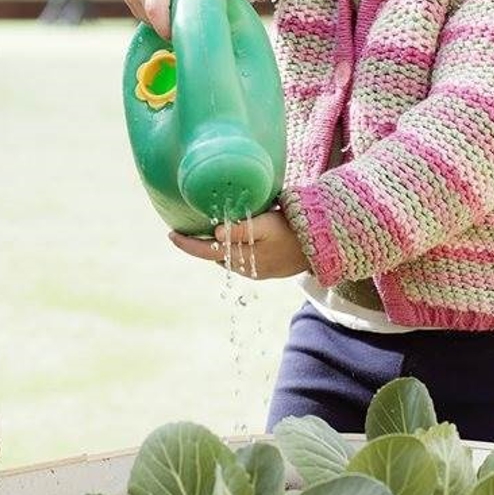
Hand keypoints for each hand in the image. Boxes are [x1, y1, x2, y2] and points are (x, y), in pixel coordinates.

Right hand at [118, 0, 223, 39]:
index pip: (156, 10)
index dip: (166, 28)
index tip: (182, 35)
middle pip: (151, 18)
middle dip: (168, 27)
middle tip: (186, 28)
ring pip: (145, 18)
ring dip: (160, 21)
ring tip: (176, 13)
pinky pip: (139, 13)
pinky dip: (152, 15)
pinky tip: (165, 7)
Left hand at [170, 210, 309, 278]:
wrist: (322, 248)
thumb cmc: (293, 230)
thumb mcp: (267, 224)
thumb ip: (241, 229)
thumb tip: (215, 232)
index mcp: (242, 257)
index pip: (207, 251)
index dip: (187, 244)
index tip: (171, 234)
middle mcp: (245, 268)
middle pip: (214, 255)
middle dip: (199, 243)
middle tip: (186, 228)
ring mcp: (255, 270)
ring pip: (227, 257)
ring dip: (216, 245)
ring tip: (206, 228)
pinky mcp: (265, 269)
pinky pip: (240, 258)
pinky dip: (231, 247)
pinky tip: (232, 235)